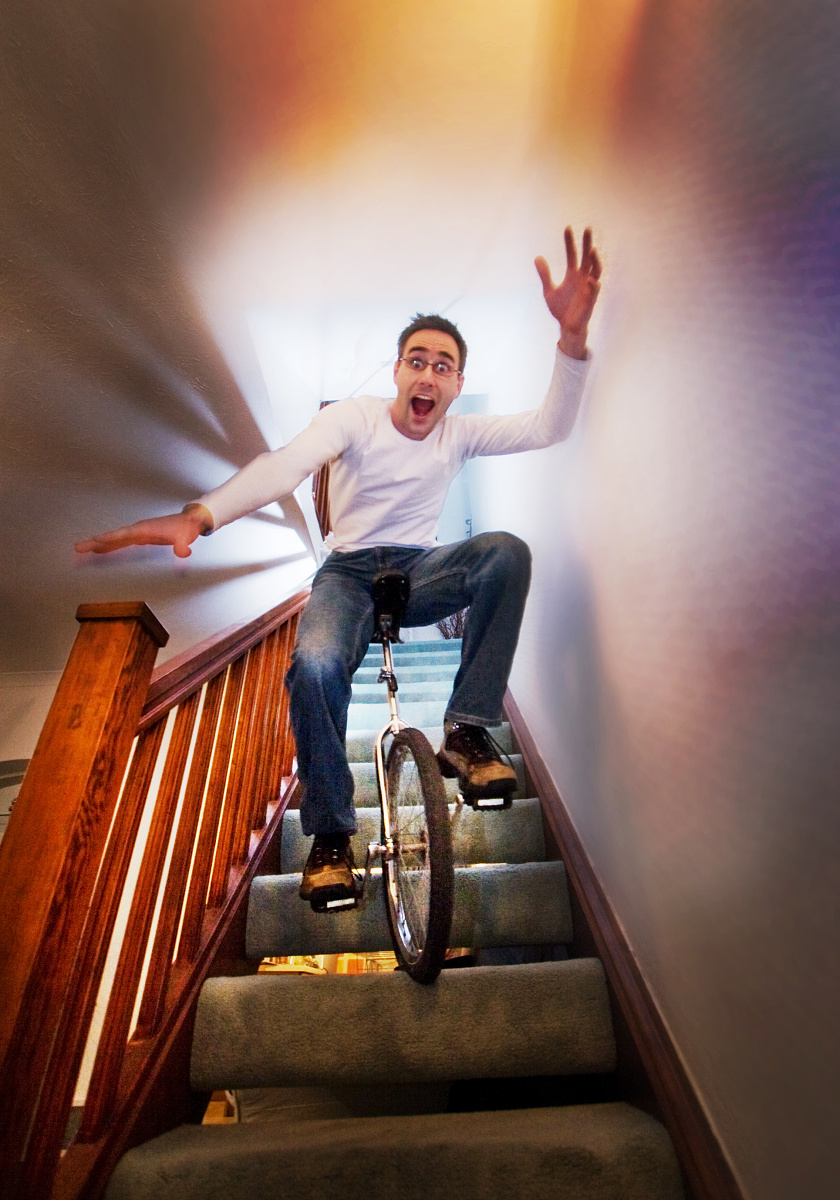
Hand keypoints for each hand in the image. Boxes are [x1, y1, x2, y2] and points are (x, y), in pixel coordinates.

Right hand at [74, 507, 210, 558]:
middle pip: (113, 537)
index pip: (124, 534)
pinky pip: (119, 544)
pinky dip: (108, 548)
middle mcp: (137, 530)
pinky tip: (98, 553)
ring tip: (80, 551)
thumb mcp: (185, 537)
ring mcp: (137, 534)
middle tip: (77, 548)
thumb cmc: (185, 528)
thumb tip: (184, 553)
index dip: (110, 537)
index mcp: (145, 529)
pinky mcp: (138, 538)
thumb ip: (183, 546)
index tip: (96, 540)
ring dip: (97, 546)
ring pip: (113, 541)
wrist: (188, 522)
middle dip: (95, 542)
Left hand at [535, 227, 601, 358]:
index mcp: (573, 275)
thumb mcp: (549, 290)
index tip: (568, 228)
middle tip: (587, 229)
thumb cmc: (560, 309)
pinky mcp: (590, 301)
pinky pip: (594, 292)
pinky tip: (591, 280)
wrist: (566, 327)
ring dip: (595, 261)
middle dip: (587, 244)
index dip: (570, 242)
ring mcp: (588, 289)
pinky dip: (594, 286)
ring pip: (595, 271)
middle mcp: (582, 278)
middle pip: (587, 258)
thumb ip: (544, 275)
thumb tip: (537, 257)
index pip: (572, 254)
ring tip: (592, 251)